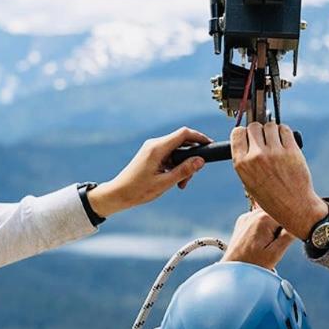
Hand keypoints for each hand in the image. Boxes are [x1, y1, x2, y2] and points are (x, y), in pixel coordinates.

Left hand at [87, 127, 210, 217]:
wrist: (118, 194)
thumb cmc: (138, 190)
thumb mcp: (165, 183)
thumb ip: (184, 171)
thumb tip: (200, 161)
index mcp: (157, 148)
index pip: (184, 134)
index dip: (199, 137)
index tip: (210, 146)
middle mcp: (154, 144)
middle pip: (182, 143)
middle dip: (191, 158)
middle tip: (192, 176)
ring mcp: (151, 149)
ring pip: (176, 151)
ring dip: (183, 166)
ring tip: (181, 184)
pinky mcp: (150, 155)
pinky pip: (169, 156)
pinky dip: (175, 167)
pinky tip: (174, 181)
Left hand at [222, 207, 297, 269]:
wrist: (233, 269)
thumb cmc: (254, 263)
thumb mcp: (276, 252)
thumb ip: (289, 235)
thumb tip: (299, 222)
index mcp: (264, 218)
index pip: (287, 215)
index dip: (291, 227)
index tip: (285, 238)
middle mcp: (254, 213)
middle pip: (279, 215)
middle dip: (281, 227)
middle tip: (273, 244)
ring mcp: (247, 216)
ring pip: (270, 217)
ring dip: (272, 228)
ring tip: (264, 245)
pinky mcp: (242, 221)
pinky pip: (260, 220)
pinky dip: (263, 228)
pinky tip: (258, 242)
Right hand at [230, 122, 323, 238]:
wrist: (293, 206)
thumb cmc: (270, 195)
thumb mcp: (247, 179)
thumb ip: (245, 158)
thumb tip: (248, 137)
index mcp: (242, 164)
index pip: (237, 133)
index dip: (243, 133)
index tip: (248, 136)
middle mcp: (256, 156)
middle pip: (253, 127)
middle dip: (258, 131)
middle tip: (263, 141)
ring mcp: (274, 152)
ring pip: (270, 126)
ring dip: (272, 131)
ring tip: (275, 142)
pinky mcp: (291, 150)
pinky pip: (284, 130)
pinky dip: (284, 132)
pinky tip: (284, 142)